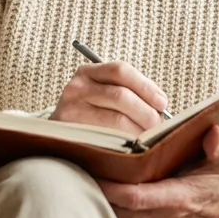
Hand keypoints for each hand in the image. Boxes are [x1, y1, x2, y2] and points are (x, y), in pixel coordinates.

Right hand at [50, 60, 167, 134]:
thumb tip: (161, 107)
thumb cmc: (89, 115)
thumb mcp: (102, 96)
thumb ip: (127, 94)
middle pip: (121, 96)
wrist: (56, 136)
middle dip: (146, 113)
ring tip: (149, 139)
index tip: (162, 102)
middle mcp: (76, 87)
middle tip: (158, 126)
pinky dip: (125, 143)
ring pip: (116, 119)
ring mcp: (71, 110)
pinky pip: (107, 138)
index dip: (146, 86)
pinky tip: (132, 147)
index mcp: (88, 73)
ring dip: (139, 130)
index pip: (121, 71)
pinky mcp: (71, 133)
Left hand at [97, 125, 218, 217]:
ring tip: (87, 180)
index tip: (94, 172)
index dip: (113, 188)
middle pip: (120, 210)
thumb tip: (212, 132)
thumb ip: (218, 147)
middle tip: (80, 170)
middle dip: (99, 192)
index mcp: (178, 200)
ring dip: (103, 204)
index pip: (136, 198)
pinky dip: (113, 213)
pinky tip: (103, 195)